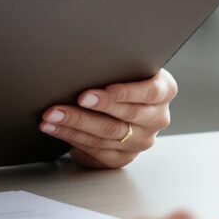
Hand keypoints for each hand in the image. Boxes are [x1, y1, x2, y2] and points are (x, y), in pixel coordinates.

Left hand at [41, 68, 177, 169]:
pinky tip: (56, 129)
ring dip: (75, 124)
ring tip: (54, 115)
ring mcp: (141, 140)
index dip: (126, 92)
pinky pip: (97, 151)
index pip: (150, 92)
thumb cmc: (122, 76)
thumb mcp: (128, 66)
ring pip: (106, 134)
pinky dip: (72, 138)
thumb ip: (119, 65)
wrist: (121, 100)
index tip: (105, 89)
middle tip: (75, 100)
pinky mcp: (123, 157)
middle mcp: (157, 118)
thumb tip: (87, 61)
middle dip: (96, 107)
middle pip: (125, 115)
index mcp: (164, 91)